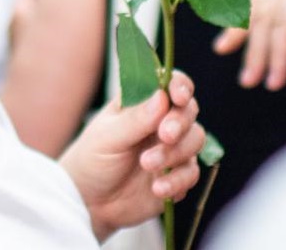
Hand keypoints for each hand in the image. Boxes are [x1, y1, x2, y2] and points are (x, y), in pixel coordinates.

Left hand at [59, 71, 204, 241]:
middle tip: (164, 136)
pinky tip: (157, 188)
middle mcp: (161, 122)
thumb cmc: (93, 159)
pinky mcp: (178, 176)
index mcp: (142, 103)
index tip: (178, 97)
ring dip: (175, 153)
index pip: (170, 84)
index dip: (179, 86)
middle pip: (188, 111)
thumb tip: (162, 97)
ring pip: (195, 140)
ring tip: (146, 164)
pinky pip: (191, 174)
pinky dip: (177, 181)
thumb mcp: (108, 137)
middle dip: (180, 122)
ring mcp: (172, 149)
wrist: (90, 201)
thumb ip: (135, 119)